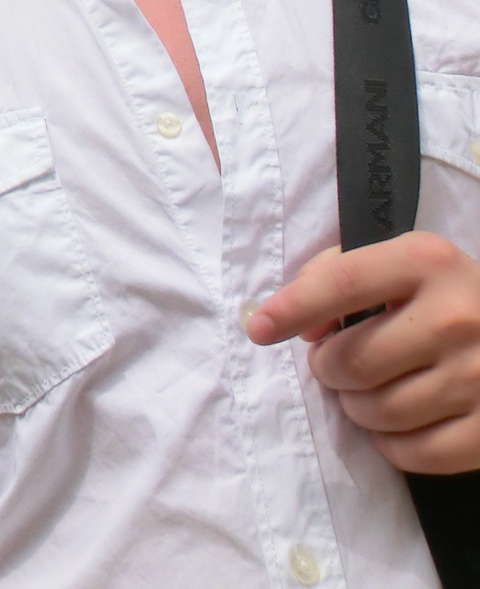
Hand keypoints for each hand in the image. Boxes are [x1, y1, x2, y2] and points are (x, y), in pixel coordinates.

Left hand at [247, 232, 479, 473]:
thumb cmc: (449, 296)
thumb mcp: (406, 262)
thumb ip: (340, 274)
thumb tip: (299, 326)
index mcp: (427, 262)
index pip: (340, 284)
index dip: (291, 308)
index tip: (257, 329)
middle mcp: (454, 317)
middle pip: (352, 360)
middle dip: (328, 368)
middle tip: (335, 365)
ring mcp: (477, 376)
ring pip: (378, 411)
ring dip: (356, 407)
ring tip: (366, 391)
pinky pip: (415, 453)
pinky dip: (391, 445)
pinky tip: (395, 424)